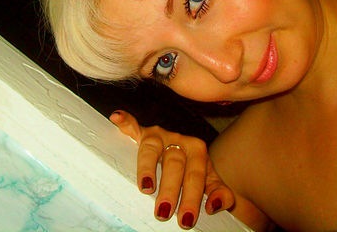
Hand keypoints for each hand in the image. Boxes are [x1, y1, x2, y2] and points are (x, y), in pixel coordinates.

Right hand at [110, 110, 234, 228]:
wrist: (188, 150)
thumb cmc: (195, 171)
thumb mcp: (210, 181)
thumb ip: (219, 192)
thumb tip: (215, 205)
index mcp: (197, 151)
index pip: (195, 175)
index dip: (192, 197)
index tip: (186, 219)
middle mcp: (179, 140)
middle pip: (174, 162)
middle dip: (170, 188)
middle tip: (163, 212)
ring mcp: (160, 136)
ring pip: (152, 148)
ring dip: (147, 167)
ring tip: (145, 188)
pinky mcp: (143, 133)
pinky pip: (134, 126)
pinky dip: (126, 121)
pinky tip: (117, 117)